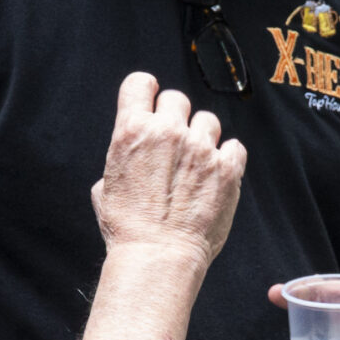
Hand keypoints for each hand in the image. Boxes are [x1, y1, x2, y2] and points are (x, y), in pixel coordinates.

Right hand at [90, 72, 246, 265]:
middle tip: (174, 144)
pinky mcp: (228, 168)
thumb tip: (133, 156)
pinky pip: (234, 146)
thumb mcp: (105, 186)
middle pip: (177, 99)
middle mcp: (168, 132)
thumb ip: (122, 159)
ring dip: (202, 138)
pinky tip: (216, 176)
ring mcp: (201, 148)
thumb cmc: (127, 229)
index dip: (146, 90)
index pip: (140, 83)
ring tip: (196, 165)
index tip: (151, 101)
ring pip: (208, 121)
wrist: (158, 257)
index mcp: (132, 131)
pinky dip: (227, 158)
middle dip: (175, 118)